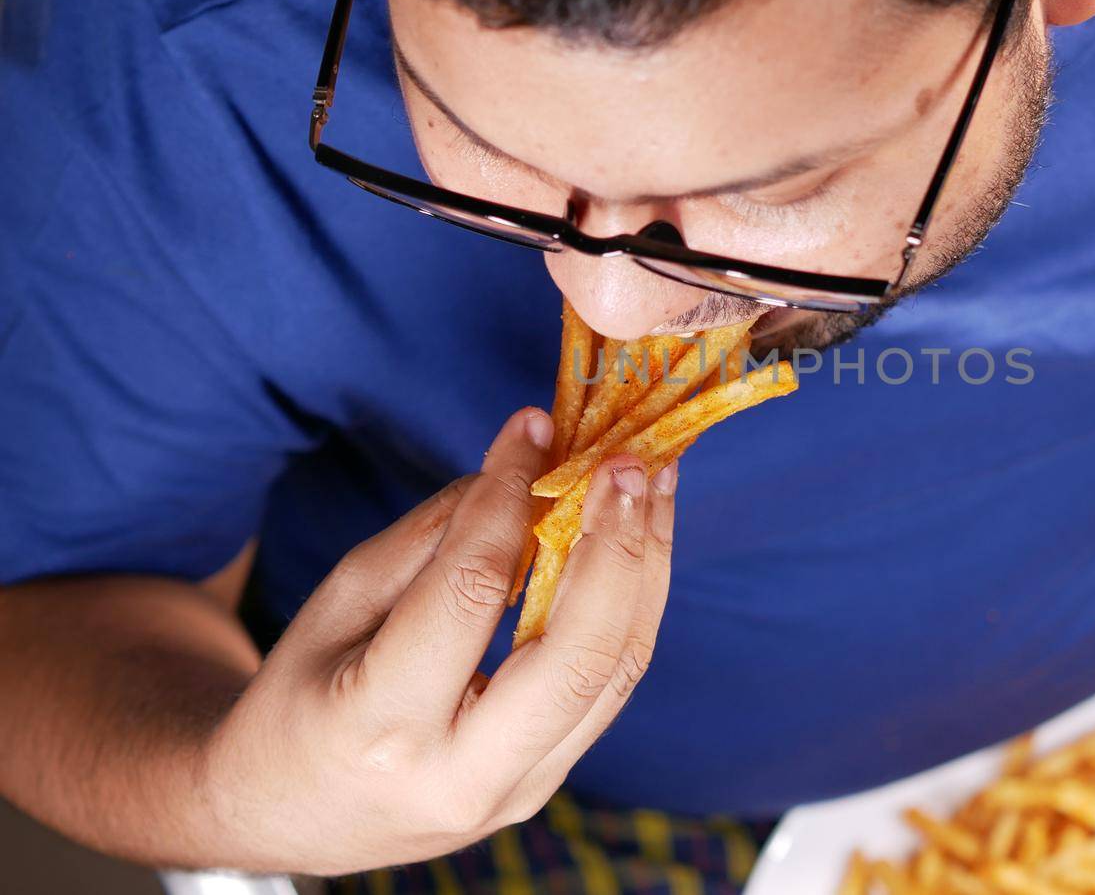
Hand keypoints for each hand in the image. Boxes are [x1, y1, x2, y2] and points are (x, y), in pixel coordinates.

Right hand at [198, 408, 675, 874]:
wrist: (291, 815)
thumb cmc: (301, 698)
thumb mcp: (336, 605)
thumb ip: (431, 538)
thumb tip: (522, 469)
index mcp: (380, 728)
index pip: (471, 590)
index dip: (510, 497)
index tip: (533, 429)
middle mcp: (461, 776)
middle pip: (578, 652)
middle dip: (614, 543)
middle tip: (626, 461)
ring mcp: (516, 791)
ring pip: (616, 670)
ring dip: (646, 565)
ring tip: (654, 484)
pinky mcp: (547, 783)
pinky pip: (611, 685)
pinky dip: (634, 604)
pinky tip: (639, 540)